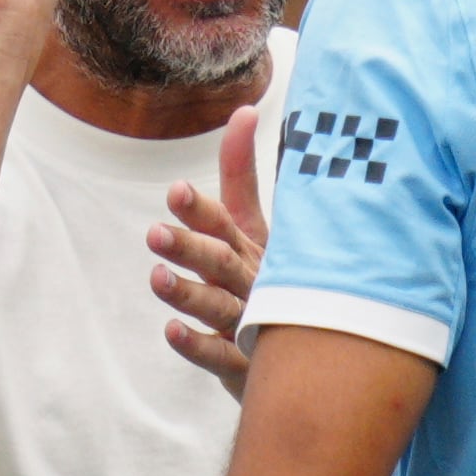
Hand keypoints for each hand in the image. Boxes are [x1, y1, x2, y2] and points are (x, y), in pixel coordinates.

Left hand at [152, 105, 266, 398]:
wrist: (319, 351)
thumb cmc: (274, 277)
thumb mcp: (256, 226)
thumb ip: (242, 173)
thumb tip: (242, 110)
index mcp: (254, 248)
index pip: (228, 222)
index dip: (202, 209)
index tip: (175, 192)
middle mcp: (252, 281)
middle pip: (219, 262)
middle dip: (189, 247)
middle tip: (155, 234)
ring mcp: (250, 324)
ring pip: (217, 306)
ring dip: (188, 293)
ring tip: (157, 278)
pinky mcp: (244, 365)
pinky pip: (219, 355)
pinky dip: (197, 345)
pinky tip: (171, 331)